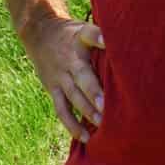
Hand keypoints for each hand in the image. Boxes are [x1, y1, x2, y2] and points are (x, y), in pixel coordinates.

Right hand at [21, 16, 104, 142]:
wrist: (38, 33)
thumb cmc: (70, 34)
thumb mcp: (82, 27)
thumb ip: (100, 37)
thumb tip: (126, 43)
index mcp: (79, 39)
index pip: (89, 34)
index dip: (98, 37)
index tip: (107, 41)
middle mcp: (69, 59)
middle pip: (82, 75)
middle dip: (94, 91)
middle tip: (106, 106)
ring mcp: (59, 75)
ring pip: (73, 95)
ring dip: (87, 111)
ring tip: (102, 124)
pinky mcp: (52, 88)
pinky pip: (61, 109)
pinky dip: (71, 124)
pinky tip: (85, 137)